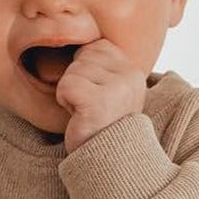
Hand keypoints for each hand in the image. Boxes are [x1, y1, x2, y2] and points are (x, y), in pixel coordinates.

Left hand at [55, 38, 147, 152]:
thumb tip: (82, 37)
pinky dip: (64, 101)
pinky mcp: (98, 102)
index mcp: (134, 70)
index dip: (86, 70)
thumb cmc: (100, 125)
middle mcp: (130, 76)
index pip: (96, 46)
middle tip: (88, 106)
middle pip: (82, 57)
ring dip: (70, 93)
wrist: (105, 161)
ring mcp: (116, 89)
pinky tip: (79, 116)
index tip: (96, 96)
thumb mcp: (110, 89)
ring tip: (85, 112)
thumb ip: (104, 64)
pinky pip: (66, 85)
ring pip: (72, 71)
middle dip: (76, 81)